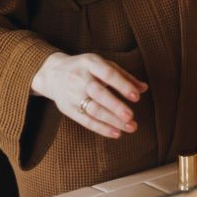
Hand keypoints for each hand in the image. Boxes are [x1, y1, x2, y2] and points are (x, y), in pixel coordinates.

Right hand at [31, 51, 146, 140]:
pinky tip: (116, 133)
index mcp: (90, 63)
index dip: (122, 85)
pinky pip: (85, 121)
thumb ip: (123, 76)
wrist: (52, 73)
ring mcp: (72, 94)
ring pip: (93, 110)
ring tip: (130, 127)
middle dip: (115, 106)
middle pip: (98, 93)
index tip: (136, 96)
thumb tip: (144, 88)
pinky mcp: (68, 108)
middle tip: (131, 116)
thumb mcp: (102, 65)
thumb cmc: (85, 69)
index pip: (108, 73)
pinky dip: (102, 128)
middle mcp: (80, 78)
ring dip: (112, 121)